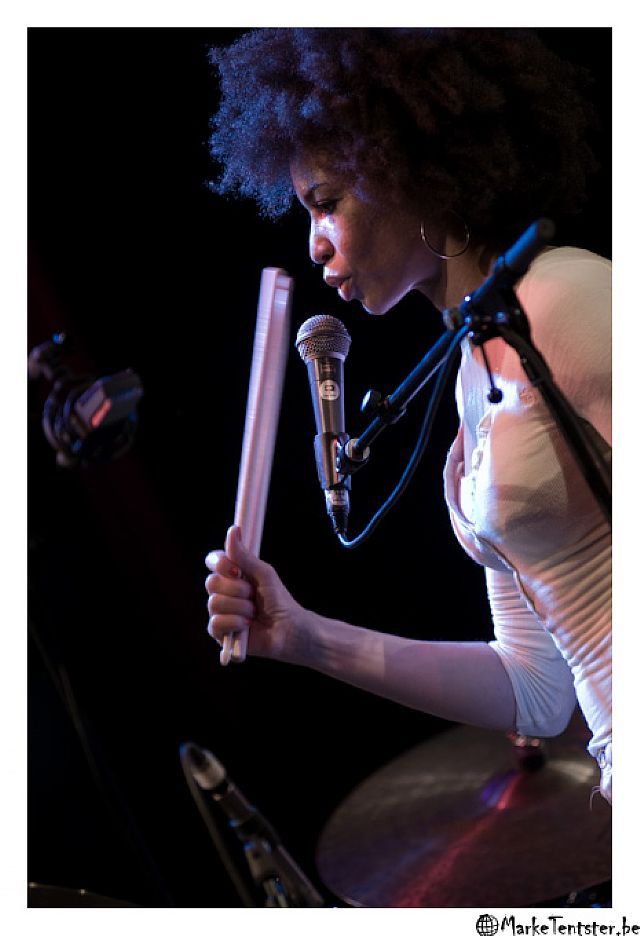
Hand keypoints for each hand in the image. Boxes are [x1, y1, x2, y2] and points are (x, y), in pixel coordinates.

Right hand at [204, 526, 306, 662]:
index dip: (220, 564)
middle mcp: (223, 593)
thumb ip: (244, 555)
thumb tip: (233, 530)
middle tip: (252, 594)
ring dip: (240, 607)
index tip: (237, 570)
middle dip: (236, 588)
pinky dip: (235, 622)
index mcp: (231, 576)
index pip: (213, 562)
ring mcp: (220, 613)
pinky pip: (215, 623)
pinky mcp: (221, 634)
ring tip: (254, 612)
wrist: (289, 628)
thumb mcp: (263, 573)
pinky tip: (247, 625)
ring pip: (214, 603)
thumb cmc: (278, 600)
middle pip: (211, 582)